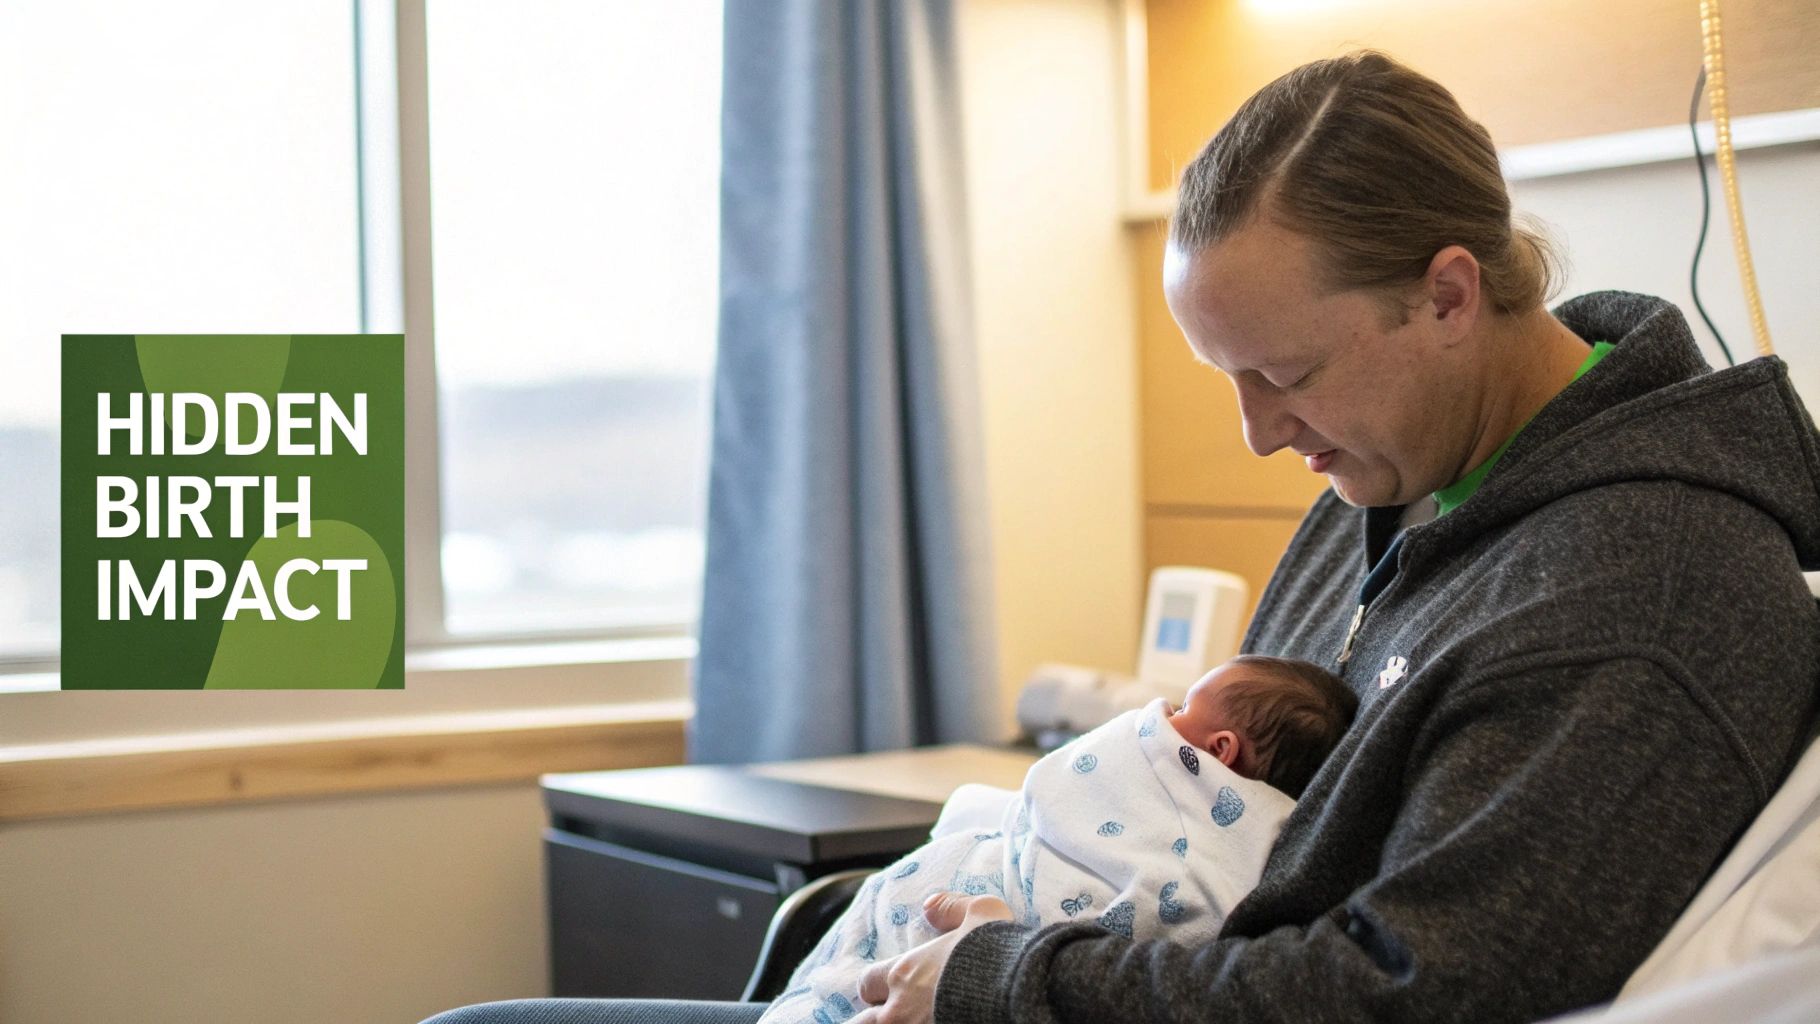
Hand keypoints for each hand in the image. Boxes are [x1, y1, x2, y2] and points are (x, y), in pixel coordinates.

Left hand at [850, 891, 1013, 1023]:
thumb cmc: (999, 954)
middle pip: (864, 1023)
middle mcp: (899, 1011)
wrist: (1021, 995)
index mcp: (903, 975)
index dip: (877, 986)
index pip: (867, 984)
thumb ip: (951, 907)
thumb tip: (928, 906)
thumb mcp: (982, 912)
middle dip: (876, 1018)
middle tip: (897, 1014)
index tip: (891, 989)